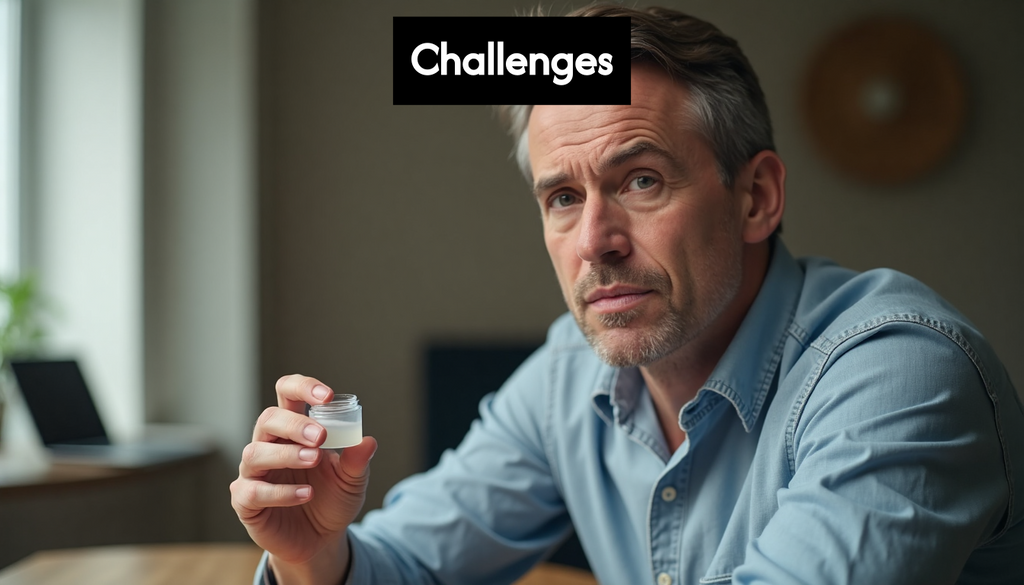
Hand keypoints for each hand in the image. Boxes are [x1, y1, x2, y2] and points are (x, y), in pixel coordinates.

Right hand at [230, 374, 377, 569]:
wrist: (322, 540)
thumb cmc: (332, 500)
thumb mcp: (352, 480)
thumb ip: (357, 460)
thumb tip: (368, 441)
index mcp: (294, 431)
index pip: (287, 394)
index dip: (302, 388)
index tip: (326, 396)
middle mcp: (270, 445)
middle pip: (268, 419)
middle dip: (294, 424)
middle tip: (322, 437)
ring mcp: (254, 473)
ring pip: (255, 452)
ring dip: (286, 454)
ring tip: (314, 460)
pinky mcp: (246, 501)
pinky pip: (253, 491)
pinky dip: (281, 492)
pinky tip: (306, 494)